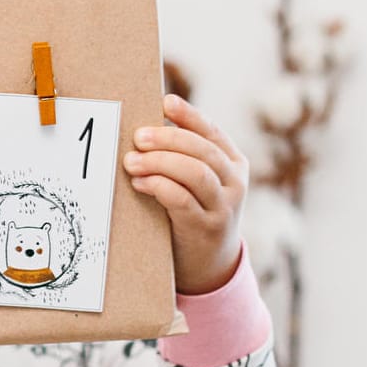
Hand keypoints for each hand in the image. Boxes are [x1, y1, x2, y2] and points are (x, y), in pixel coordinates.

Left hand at [123, 94, 247, 294]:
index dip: (189, 116)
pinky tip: (140, 182)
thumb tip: (144, 129)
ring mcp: (223, 206)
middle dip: (167, 140)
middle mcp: (235, 182)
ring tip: (131, 161)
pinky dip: (159, 186)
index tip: (164, 102)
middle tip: (137, 137)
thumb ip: (183, 159)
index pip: (212, 132)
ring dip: (160, 162)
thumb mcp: (198, 184)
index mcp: (233, 163)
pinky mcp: (205, 228)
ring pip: (195, 173)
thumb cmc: (194, 213)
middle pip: (202, 150)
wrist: (210, 264)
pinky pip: (182, 200)